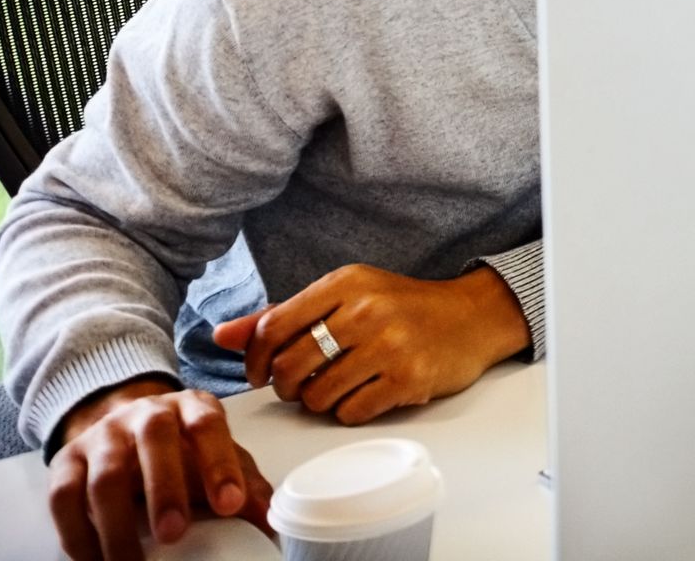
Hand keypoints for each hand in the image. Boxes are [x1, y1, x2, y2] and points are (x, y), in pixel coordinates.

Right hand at [46, 380, 270, 560]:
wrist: (121, 423)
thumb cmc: (180, 447)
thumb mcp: (215, 454)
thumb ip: (244, 482)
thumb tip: (268, 519)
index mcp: (192, 408)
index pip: (207, 426)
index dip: (219, 465)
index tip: (231, 506)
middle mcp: (145, 414)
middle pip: (153, 440)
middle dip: (164, 489)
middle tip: (173, 535)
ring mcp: (101, 435)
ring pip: (105, 475)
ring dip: (118, 525)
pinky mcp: (65, 461)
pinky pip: (63, 498)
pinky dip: (77, 535)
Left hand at [212, 263, 530, 425]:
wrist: (473, 317)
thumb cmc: (403, 308)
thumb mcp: (346, 296)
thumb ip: (283, 316)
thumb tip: (221, 335)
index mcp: (347, 283)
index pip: (273, 326)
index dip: (255, 359)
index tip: (261, 372)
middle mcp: (367, 310)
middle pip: (290, 367)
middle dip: (286, 387)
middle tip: (301, 385)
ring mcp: (390, 345)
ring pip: (316, 396)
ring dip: (318, 402)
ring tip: (336, 389)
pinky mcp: (409, 378)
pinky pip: (350, 413)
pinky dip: (348, 411)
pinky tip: (364, 395)